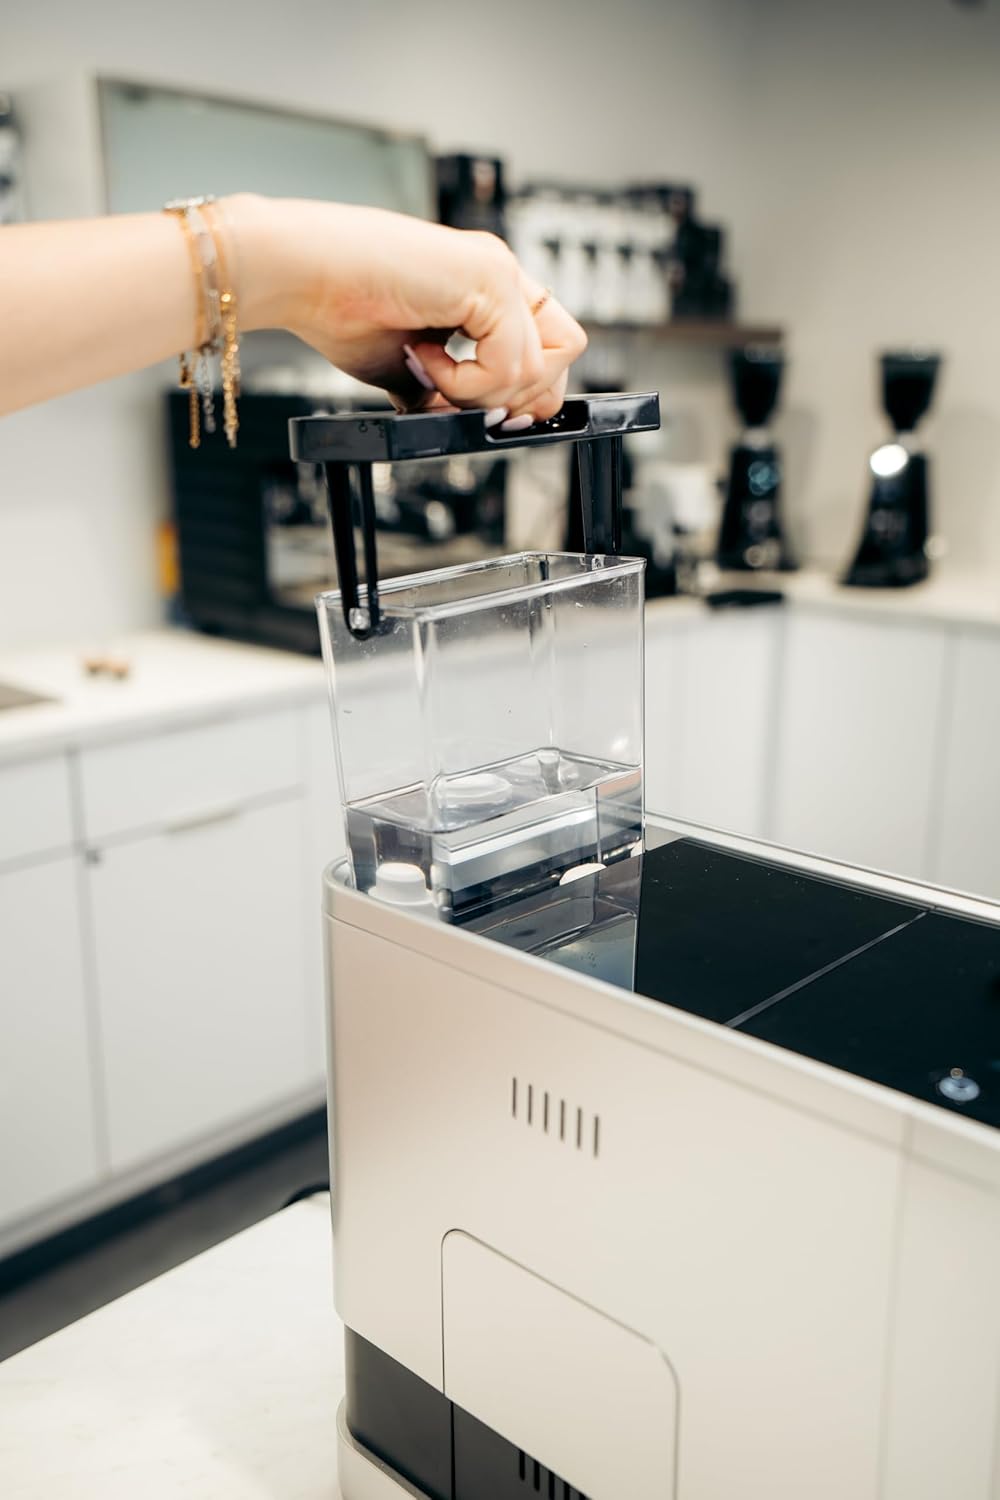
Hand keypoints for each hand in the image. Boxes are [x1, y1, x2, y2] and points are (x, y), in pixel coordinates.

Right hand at [228, 194, 586, 422]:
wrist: (299, 276)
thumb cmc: (338, 309)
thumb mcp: (408, 369)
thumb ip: (449, 391)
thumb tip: (473, 426)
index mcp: (486, 288)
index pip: (550, 346)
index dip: (524, 391)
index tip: (473, 410)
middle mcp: (500, 274)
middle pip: (564, 357)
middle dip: (512, 399)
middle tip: (452, 398)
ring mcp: (499, 271)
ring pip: (539, 369)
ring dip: (479, 393)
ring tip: (427, 371)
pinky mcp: (489, 277)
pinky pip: (510, 364)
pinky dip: (465, 383)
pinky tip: (423, 357)